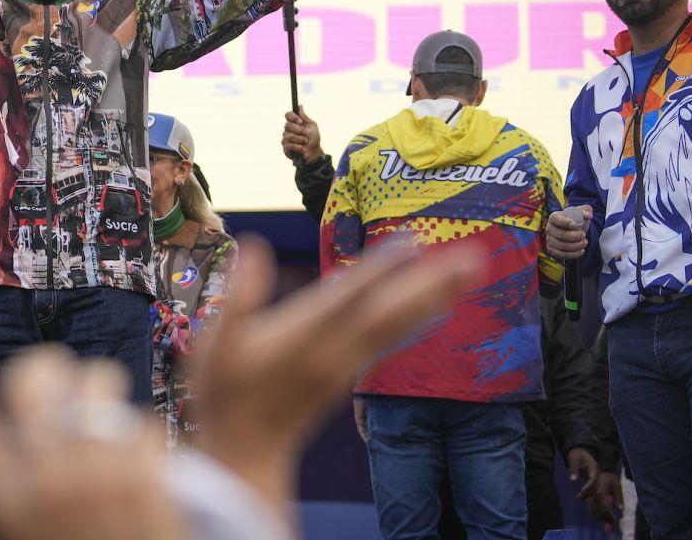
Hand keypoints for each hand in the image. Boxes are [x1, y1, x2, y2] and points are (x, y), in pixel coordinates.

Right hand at [0, 351, 185, 539]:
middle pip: (33, 378)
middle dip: (46, 367)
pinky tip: (138, 459)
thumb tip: (11, 426)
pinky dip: (140, 433)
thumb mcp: (21, 529)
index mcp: (5, 501)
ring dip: (100, 385)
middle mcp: (46, 480)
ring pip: (96, 381)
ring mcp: (98, 473)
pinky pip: (140, 419)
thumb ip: (10, 482)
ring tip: (103, 407)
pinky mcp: (147, 473)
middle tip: (58, 377)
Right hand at [192, 235, 484, 514]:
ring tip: (471, 272)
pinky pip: (392, 343)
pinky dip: (419, 322)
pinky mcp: (350, 374)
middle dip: (431, 283)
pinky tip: (440, 308)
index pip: (347, 296)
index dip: (380, 268)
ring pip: (398, 326)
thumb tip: (255, 247)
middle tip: (474, 258)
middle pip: (390, 311)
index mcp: (301, 337)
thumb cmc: (225, 393)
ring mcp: (346, 365)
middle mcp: (333, 350)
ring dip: (435, 298)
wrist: (246, 450)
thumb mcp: (217, 344)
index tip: (413, 241)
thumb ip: (240, 296)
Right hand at [281, 107, 323, 163]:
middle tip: (304, 133)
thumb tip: (300, 106)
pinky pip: (288, 145)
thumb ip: (305, 117)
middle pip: (287, 125)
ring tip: (305, 142)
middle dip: (297, 129)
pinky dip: (297, 147)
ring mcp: (286, 139)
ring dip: (299, 139)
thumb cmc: (313, 139)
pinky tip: (303, 149)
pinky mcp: (285, 148)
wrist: (314, 153)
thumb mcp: (312, 126)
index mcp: (294, 123)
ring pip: (288, 136)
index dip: (292, 117)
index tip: (300, 121)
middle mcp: (288, 130)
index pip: (288, 115)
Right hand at [545, 204, 591, 259]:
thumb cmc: (577, 220)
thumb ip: (586, 211)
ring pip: (561, 246)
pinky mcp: (552, 250)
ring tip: (585, 242)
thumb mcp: (581, 212)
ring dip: (575, 246)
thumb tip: (588, 216)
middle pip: (559, 234)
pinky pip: (561, 254)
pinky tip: (581, 251)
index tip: (575, 225)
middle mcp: (549, 228)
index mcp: (554, 217)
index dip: (564, 222)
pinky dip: (573, 254)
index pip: (556, 219)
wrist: (573, 231)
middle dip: (573, 236)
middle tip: (584, 235)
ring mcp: (549, 240)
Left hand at [567, 447, 598, 498]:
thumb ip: (573, 469)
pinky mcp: (591, 479)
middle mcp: (596, 473)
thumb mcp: (573, 459)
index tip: (583, 491)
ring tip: (577, 498)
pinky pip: (591, 488)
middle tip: (579, 497)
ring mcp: (594, 476)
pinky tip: (578, 497)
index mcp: (593, 467)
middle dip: (588, 492)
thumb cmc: (576, 454)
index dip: (589, 485)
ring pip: (594, 488)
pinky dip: (586, 493)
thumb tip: (572, 480)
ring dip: (587, 494)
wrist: (579, 451)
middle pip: (596, 485)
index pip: (594, 478)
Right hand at [586, 470, 622, 525]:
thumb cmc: (611, 478)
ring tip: (610, 522)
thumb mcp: (617, 486)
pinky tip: (602, 517)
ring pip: (593, 511)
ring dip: (601, 518)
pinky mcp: (588, 498)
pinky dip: (596, 514)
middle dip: (606, 519)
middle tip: (614, 524)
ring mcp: (589, 497)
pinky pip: (590, 509)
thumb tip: (621, 510)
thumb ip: (619, 498)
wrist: (600, 471)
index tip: (617, 523)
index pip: (605, 508)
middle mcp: (593, 496)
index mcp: (600, 493)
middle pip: (598, 512)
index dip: (610, 517)